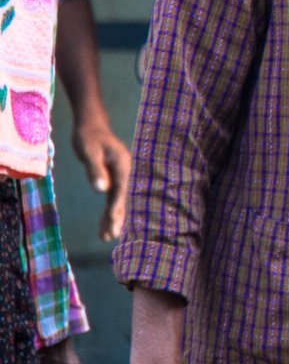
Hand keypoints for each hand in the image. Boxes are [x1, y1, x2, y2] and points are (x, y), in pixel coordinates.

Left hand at [71, 113, 130, 240]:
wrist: (91, 125)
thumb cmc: (89, 136)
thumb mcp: (90, 152)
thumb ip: (96, 170)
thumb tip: (102, 190)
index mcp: (122, 165)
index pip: (121, 189)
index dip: (117, 206)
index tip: (114, 220)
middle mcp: (124, 172)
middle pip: (122, 198)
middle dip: (117, 217)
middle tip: (111, 235)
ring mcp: (119, 177)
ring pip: (117, 201)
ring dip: (113, 218)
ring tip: (107, 237)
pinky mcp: (111, 179)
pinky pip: (111, 198)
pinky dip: (107, 212)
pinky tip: (103, 225)